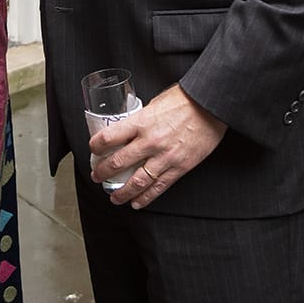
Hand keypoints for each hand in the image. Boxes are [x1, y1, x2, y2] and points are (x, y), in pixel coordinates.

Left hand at [88, 83, 225, 209]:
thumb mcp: (155, 103)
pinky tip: (137, 202)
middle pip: (118, 162)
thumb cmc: (184, 100)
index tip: (92, 149)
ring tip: (114, 198)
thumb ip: (142, 118)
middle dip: (103, 172)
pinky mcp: (180, 167)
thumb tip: (131, 127)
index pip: (109, 137)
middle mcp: (150, 141)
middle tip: (97, 176)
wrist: (211, 106)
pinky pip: (159, 186)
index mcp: (141, 122)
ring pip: (137, 181)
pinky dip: (146, 197)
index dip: (96, 145)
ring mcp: (165, 157)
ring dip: (123, 192)